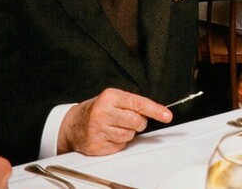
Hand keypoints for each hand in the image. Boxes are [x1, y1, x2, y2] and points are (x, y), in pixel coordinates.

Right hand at [58, 88, 172, 155]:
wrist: (74, 124)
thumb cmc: (99, 110)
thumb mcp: (114, 99)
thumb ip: (133, 104)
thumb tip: (158, 112)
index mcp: (110, 97)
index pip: (138, 103)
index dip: (155, 110)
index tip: (167, 115)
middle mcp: (103, 112)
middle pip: (136, 121)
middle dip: (139, 123)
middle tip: (130, 120)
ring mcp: (99, 129)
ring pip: (129, 135)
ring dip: (127, 132)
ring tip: (115, 126)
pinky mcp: (97, 144)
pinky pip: (120, 145)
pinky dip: (118, 141)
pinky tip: (109, 135)